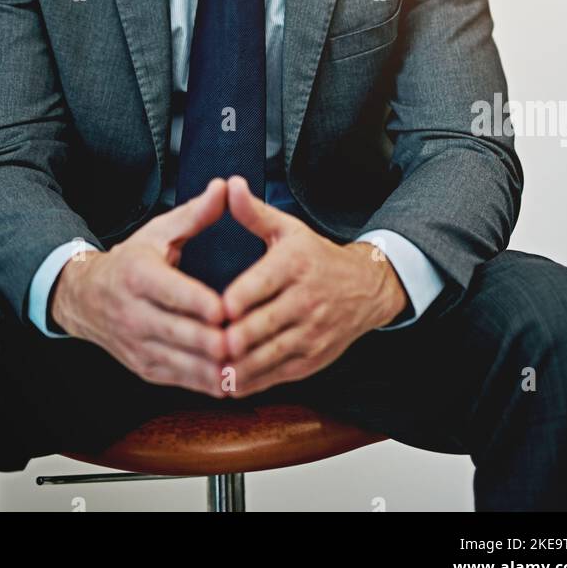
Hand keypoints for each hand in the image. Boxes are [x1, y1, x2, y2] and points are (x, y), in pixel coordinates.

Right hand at [50, 178, 232, 396]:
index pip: (171, 293)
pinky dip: (206, 381)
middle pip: (179, 333)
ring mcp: (138, 345)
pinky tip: (234, 378)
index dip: (199, 303)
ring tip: (248, 362)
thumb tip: (225, 188)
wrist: (87, 298)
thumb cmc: (133, 260)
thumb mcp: (159, 232)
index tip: (227, 309)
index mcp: (138, 275)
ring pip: (181, 363)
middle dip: (214, 340)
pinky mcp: (145, 367)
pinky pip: (180, 379)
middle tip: (248, 340)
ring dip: (214, 367)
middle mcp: (134, 314)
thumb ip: (196, 214)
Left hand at [218, 176, 409, 397]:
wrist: (365, 288)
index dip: (237, 300)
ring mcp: (311, 333)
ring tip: (208, 369)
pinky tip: (228, 382)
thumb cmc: (316, 257)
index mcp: (294, 264)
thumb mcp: (287, 229)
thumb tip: (230, 185)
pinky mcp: (312, 359)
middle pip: (263, 325)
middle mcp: (305, 300)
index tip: (214, 309)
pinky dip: (252, 381)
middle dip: (232, 339)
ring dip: (238, 366)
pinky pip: (278, 374)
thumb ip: (254, 212)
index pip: (261, 284)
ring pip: (269, 355)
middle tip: (202, 344)